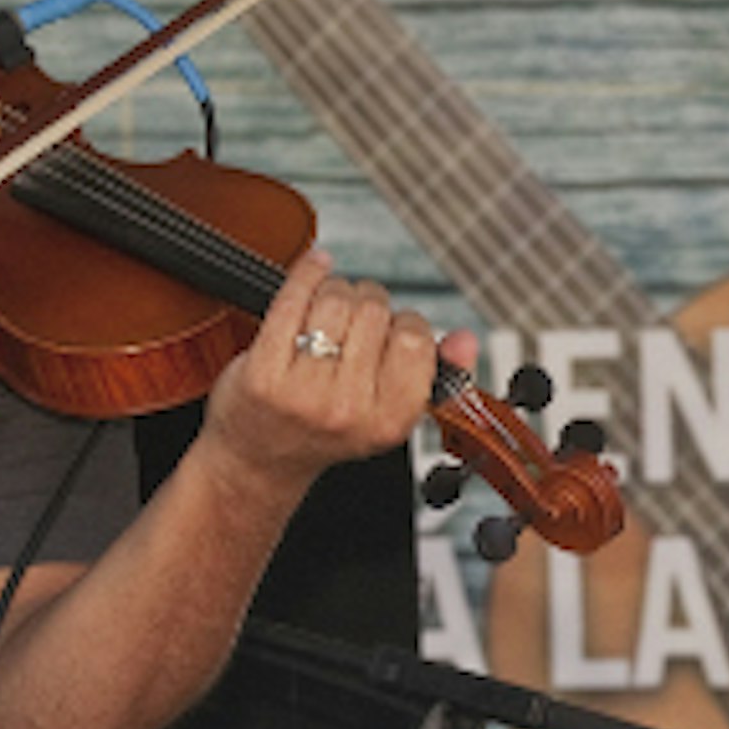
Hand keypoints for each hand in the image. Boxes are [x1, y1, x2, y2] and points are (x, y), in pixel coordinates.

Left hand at [199, 250, 466, 482]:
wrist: (261, 459)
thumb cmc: (328, 429)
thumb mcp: (390, 412)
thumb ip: (437, 374)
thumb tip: (466, 339)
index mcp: (388, 421)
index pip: (416, 340)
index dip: (406, 324)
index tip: (391, 330)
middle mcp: (347, 410)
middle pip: (376, 312)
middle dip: (369, 303)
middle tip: (355, 320)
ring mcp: (302, 391)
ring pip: (336, 300)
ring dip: (337, 291)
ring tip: (329, 311)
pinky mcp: (262, 371)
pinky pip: (293, 298)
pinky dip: (307, 273)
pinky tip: (314, 268)